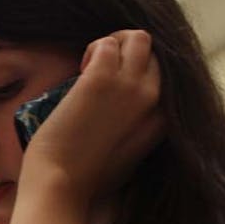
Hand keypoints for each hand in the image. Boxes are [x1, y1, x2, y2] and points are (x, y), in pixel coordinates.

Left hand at [22, 30, 164, 201]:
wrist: (60, 185)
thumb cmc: (85, 178)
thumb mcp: (129, 155)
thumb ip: (138, 129)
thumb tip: (126, 109)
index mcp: (164, 121)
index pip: (164, 77)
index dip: (136, 74)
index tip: (114, 88)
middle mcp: (155, 100)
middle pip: (154, 53)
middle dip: (127, 53)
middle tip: (99, 73)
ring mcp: (131, 87)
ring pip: (138, 38)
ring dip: (113, 44)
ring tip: (91, 66)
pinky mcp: (102, 79)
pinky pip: (107, 44)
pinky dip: (95, 49)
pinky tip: (81, 68)